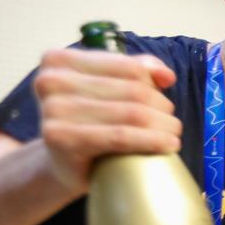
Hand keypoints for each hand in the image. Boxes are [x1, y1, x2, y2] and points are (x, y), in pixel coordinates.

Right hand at [34, 48, 180, 193]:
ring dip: (163, 125)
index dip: (153, 81)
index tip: (166, 92)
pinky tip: (169, 145)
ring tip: (173, 133)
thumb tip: (167, 76)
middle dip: (162, 106)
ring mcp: (53, 110)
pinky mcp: (61, 138)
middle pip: (132, 90)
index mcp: (59, 60)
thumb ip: (137, 70)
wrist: (61, 164)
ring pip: (131, 113)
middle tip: (172, 122)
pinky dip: (151, 140)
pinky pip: (120, 136)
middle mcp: (51, 81)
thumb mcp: (109, 87)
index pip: (127, 66)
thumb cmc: (89, 121)